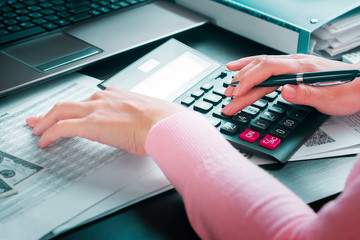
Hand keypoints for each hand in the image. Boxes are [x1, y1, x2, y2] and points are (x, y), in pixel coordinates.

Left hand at [26, 87, 186, 154]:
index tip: (72, 111)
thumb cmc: (164, 122)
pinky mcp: (91, 124)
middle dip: (52, 111)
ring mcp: (96, 110)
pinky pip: (62, 128)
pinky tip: (44, 142)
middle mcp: (104, 100)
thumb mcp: (151, 115)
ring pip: (61, 111)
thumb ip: (141, 119)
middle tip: (40, 118)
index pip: (90, 99)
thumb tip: (146, 126)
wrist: (166, 125)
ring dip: (46, 121)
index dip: (77, 107)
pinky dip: (49, 134)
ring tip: (38, 130)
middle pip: (70, 102)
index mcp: (119, 97)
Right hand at [222, 54, 359, 115]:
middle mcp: (294, 63)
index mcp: (301, 68)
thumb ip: (306, 95)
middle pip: (259, 69)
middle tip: (227, 100)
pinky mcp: (292, 68)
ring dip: (242, 76)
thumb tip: (283, 91)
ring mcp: (292, 64)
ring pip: (260, 66)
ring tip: (228, 86)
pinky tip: (242, 67)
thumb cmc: (348, 91)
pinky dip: (250, 67)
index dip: (249, 81)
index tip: (236, 94)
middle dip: (240, 84)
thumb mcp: (330, 99)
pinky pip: (265, 65)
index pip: (267, 70)